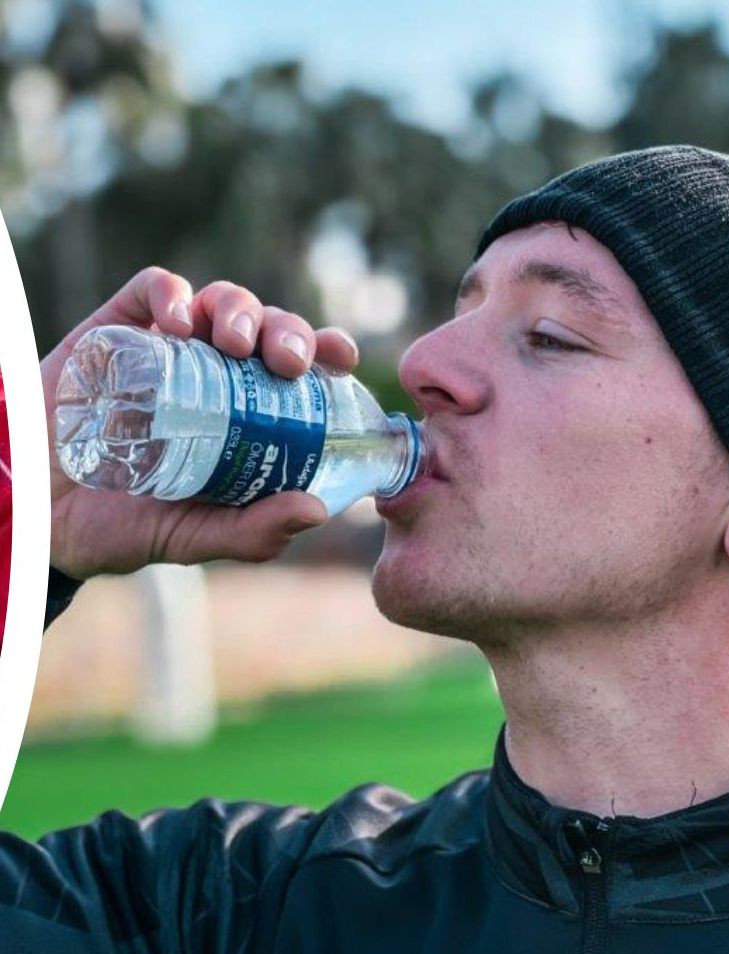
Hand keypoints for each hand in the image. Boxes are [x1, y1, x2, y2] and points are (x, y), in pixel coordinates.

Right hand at [44, 267, 359, 579]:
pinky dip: (172, 292)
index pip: (302, 373)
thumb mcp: (193, 536)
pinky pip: (153, 289)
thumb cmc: (120, 525)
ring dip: (240, 309)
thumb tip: (317, 509)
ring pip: (223, 302)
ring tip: (233, 342)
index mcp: (248, 417)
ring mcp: (168, 351)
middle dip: (290, 332)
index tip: (341, 358)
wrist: (33, 514)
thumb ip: (252, 530)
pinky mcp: (117, 331)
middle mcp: (217, 378)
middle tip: (285, 362)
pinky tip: (178, 321)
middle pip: (270, 330)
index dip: (328, 354)